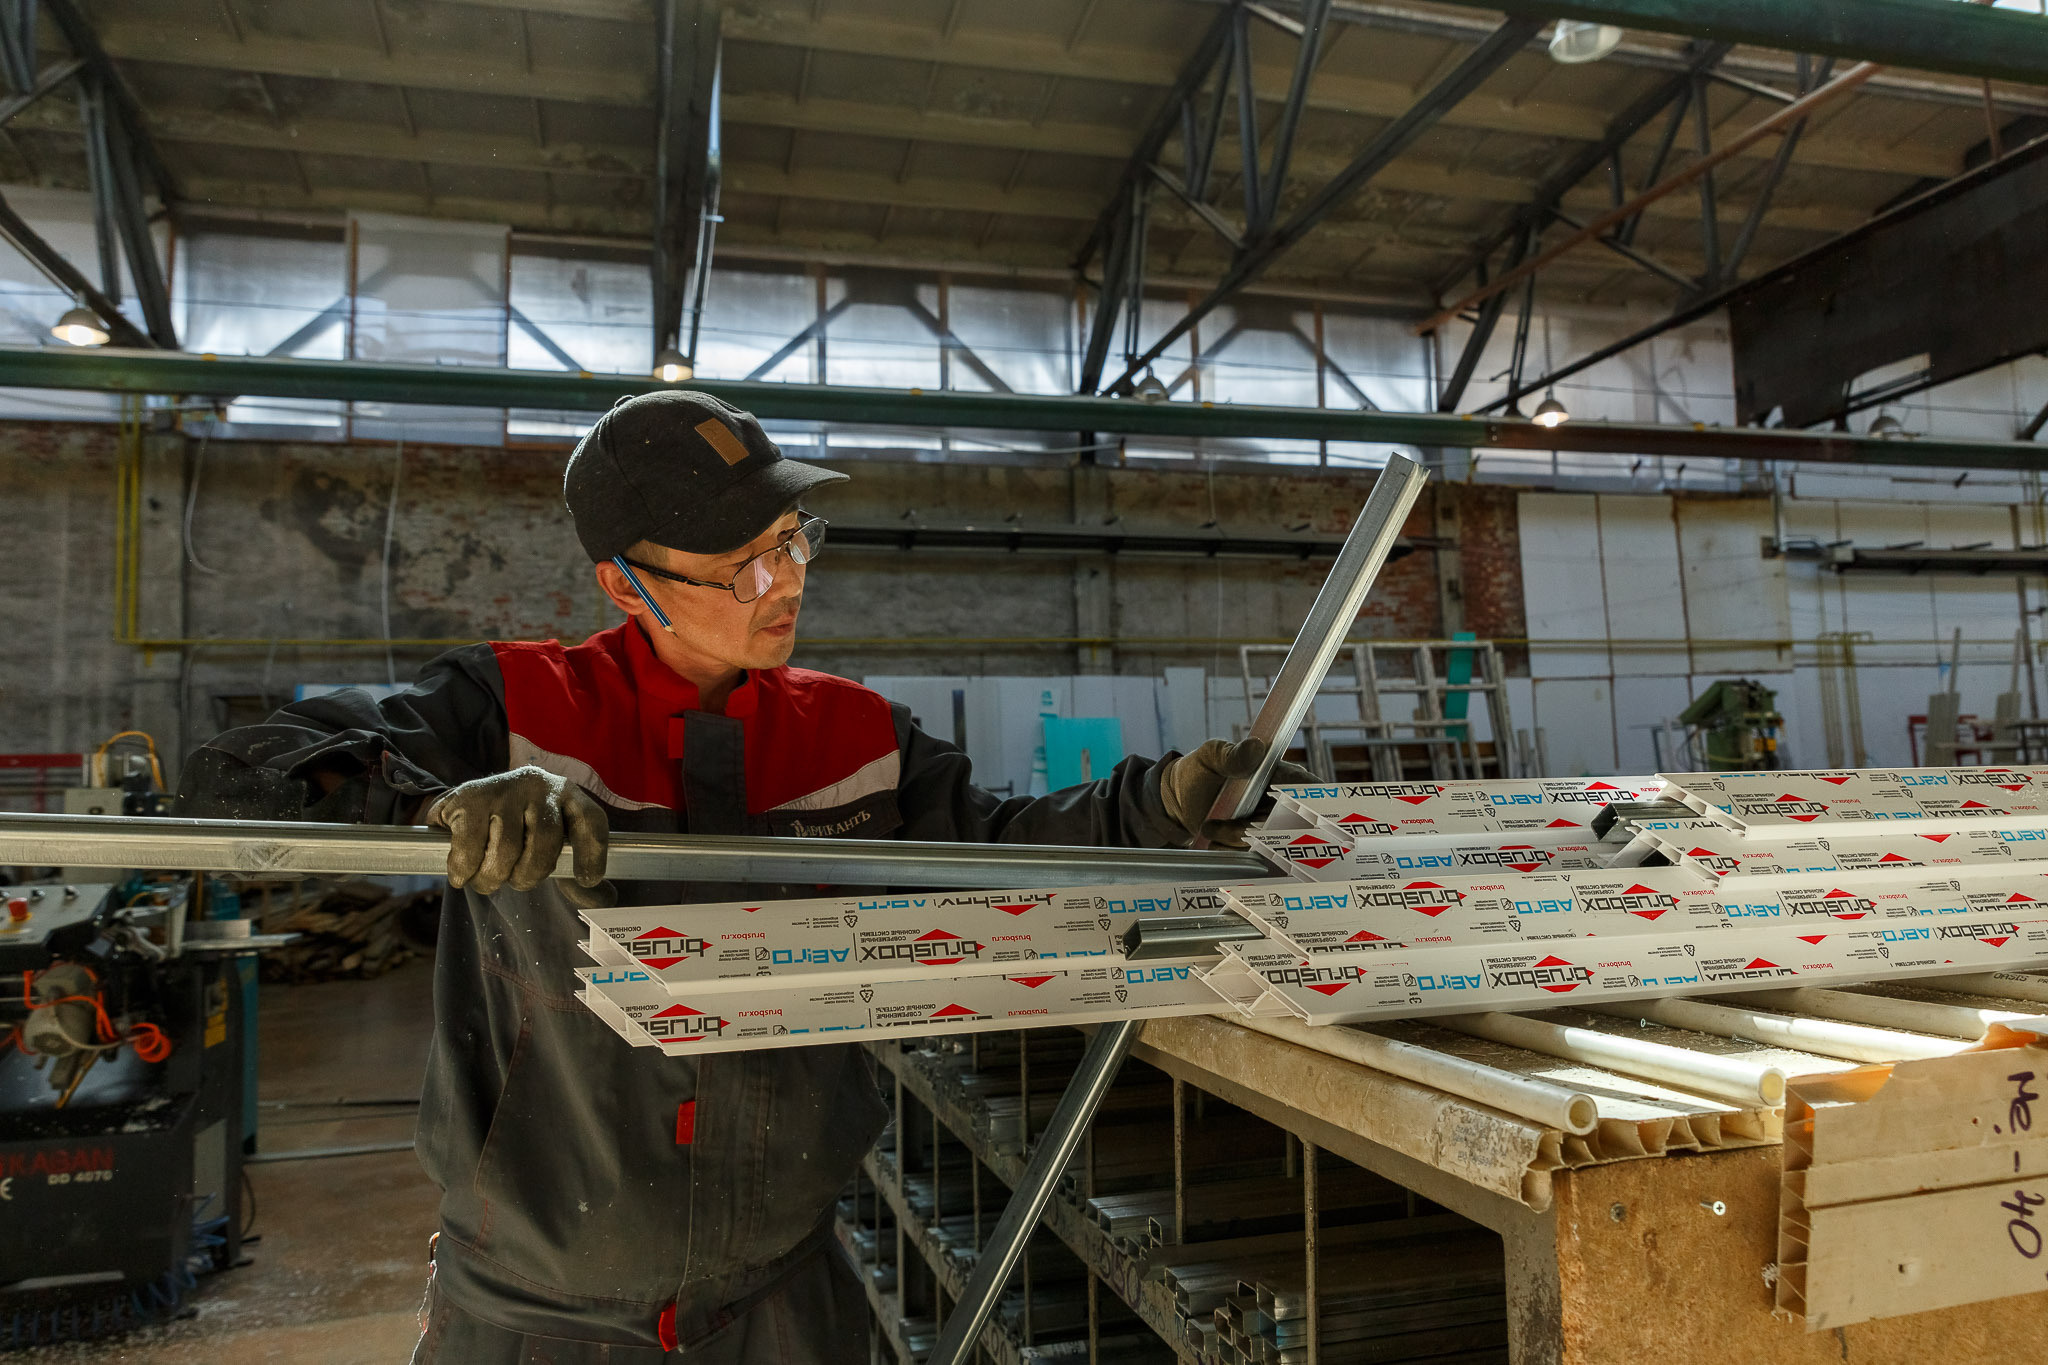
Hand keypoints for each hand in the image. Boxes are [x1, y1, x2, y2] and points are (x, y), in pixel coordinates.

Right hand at [426, 766, 611, 905]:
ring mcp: (503, 789)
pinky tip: (462, 874)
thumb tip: (605, 901)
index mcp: (568, 795)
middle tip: (516, 881)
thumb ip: (576, 874)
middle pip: (545, 841)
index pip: (591, 820)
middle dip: (529, 875)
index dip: (593, 853)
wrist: (467, 803)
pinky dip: (464, 869)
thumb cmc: (521, 830)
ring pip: (506, 848)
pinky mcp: (468, 797)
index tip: (588, 880)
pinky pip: (470, 846)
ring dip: (493, 878)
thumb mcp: (552, 843)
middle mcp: (539, 785)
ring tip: (487, 880)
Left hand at [1158, 738, 1316, 847]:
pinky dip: (1229, 851)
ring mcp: (1270, 828)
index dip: (1307, 806)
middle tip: (1212, 824)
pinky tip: (1212, 838)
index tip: (1281, 814)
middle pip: (1286, 826)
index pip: (1309, 791)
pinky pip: (1253, 857)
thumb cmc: (1202, 770)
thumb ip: (1233, 755)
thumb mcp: (1213, 756)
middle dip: (1248, 829)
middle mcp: (1282, 804)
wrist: (1180, 798)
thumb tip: (1256, 748)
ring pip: (1267, 845)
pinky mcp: (1256, 847)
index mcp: (1281, 776)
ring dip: (1232, 840)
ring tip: (1208, 826)